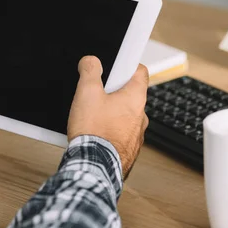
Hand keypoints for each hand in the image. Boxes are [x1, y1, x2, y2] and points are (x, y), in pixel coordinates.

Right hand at [67, 56, 149, 178]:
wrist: (95, 166)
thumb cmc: (95, 131)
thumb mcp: (86, 93)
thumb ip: (90, 72)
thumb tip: (91, 61)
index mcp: (135, 98)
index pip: (140, 72)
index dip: (127, 65)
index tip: (117, 65)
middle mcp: (141, 116)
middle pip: (130, 95)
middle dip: (114, 93)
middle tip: (96, 94)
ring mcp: (137, 136)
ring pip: (126, 117)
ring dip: (112, 114)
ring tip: (93, 118)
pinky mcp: (128, 151)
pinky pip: (121, 135)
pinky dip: (111, 133)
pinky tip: (95, 134)